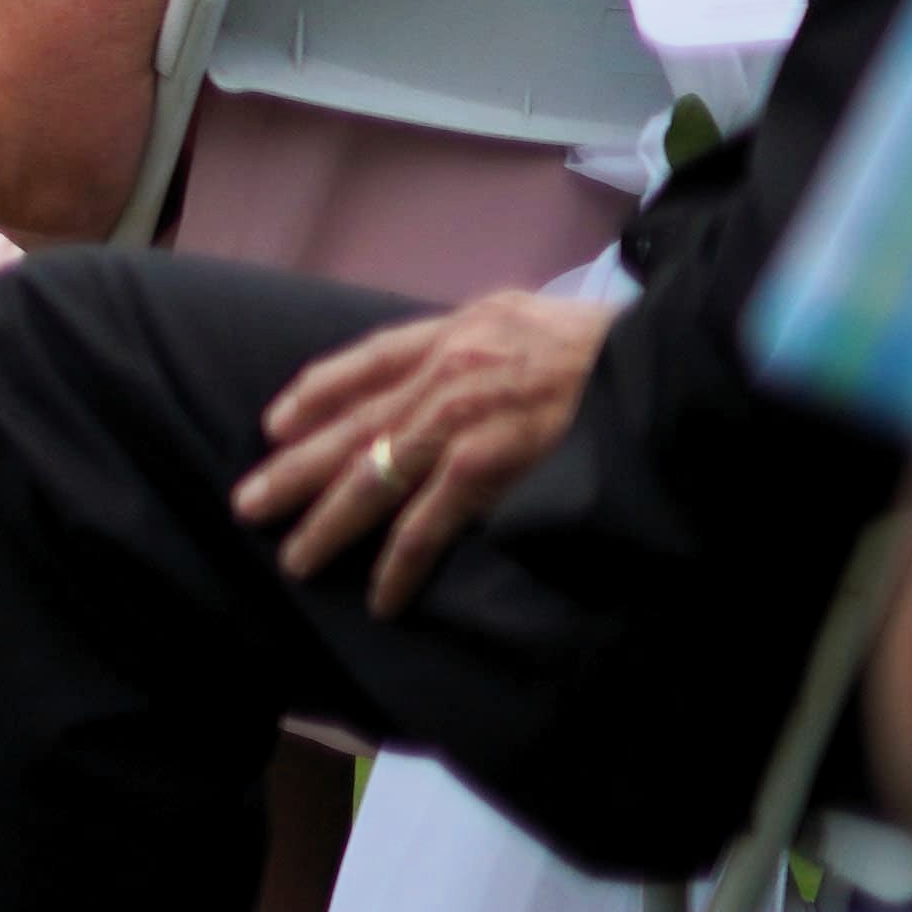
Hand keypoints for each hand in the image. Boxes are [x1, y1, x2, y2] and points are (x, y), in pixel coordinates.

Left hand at [234, 286, 614, 612]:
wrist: (664, 361)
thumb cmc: (609, 346)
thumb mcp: (530, 317)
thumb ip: (480, 339)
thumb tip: (448, 358)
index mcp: (457, 330)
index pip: (367, 359)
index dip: (315, 392)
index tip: (275, 422)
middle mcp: (445, 370)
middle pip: (351, 426)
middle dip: (294, 470)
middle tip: (247, 505)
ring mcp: (459, 419)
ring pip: (372, 477)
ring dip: (328, 524)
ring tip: (294, 560)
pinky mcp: (484, 464)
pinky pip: (426, 524)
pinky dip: (398, 563)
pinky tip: (380, 595)